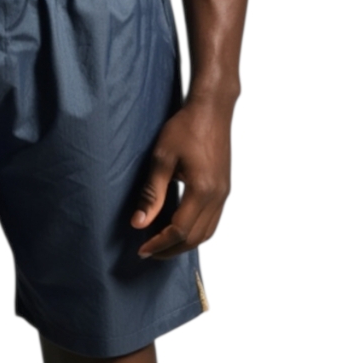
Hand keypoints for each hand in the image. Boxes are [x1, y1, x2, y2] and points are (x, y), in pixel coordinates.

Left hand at [131, 98, 231, 258]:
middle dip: (171, 249)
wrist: (211, 109)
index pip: (180, 230)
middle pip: (196, 238)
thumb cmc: (185, 128)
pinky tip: (180, 227)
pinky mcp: (224, 189)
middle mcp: (217, 197)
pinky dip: (196, 231)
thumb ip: (152, 193)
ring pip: (207, 232)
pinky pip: (212, 220)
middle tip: (149, 252)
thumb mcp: (162, 159)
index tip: (142, 249)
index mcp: (202, 190)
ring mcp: (223, 194)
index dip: (159, 243)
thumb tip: (138, 223)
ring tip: (162, 243)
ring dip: (185, 242)